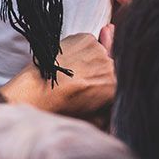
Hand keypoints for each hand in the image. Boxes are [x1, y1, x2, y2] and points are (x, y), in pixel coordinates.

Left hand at [1, 32, 115, 116]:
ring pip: (100, 52)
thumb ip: (112, 112)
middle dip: (100, 72)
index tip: (97, 87)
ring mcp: (98, 50)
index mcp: (116, 86)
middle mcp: (110, 66)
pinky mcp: (85, 38)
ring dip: (91, 60)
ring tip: (73, 72)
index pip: (122, 81)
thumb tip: (121, 105)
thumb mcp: (94, 120)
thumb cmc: (62, 108)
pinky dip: (81, 49)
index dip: (108, 84)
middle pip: (112, 65)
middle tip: (81, 80)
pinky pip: (89, 42)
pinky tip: (68, 60)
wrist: (36, 91)